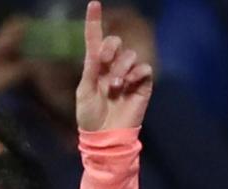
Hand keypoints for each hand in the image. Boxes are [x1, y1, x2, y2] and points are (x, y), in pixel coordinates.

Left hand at [75, 1, 153, 130]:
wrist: (105, 136)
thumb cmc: (90, 117)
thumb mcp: (84, 91)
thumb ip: (91, 69)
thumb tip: (98, 50)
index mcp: (95, 68)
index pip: (95, 41)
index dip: (94, 22)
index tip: (93, 3)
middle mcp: (112, 68)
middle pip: (116, 42)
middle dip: (110, 48)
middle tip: (104, 62)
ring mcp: (129, 75)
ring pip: (130, 55)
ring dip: (121, 69)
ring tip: (115, 87)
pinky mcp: (142, 84)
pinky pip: (143, 68)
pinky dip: (135, 74)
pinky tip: (127, 86)